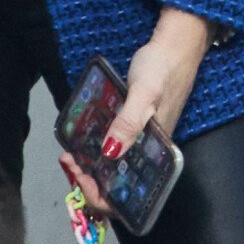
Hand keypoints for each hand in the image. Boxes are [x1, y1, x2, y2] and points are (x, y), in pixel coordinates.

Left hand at [59, 11, 208, 218]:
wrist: (174, 45)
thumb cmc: (161, 68)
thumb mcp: (143, 93)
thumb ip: (129, 122)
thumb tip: (109, 153)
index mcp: (154, 153)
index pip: (128, 198)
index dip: (101, 196)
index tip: (79, 175)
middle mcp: (147, 152)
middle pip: (117, 186)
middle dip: (89, 183)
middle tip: (69, 160)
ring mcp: (140, 138)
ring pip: (113, 169)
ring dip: (90, 168)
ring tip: (71, 153)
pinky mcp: (134, 124)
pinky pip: (114, 147)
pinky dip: (95, 150)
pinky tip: (82, 138)